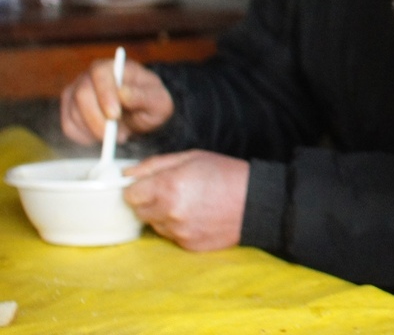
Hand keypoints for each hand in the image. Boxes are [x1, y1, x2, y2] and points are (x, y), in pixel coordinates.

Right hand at [60, 58, 173, 144]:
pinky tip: (102, 137)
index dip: (105, 95)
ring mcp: (76, 92)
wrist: (141, 115)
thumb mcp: (158, 101)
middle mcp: (90, 76)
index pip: (101, 74)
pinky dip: (85, 137)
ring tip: (119, 136)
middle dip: (97, 118)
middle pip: (82, 94)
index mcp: (114, 67)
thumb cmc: (151, 104)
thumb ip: (143, 96)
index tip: (114, 116)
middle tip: (116, 136)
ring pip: (74, 113)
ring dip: (95, 130)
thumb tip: (123, 93)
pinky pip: (69, 126)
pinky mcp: (69, 110)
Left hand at [124, 150, 248, 250]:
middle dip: (149, 202)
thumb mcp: (192, 158)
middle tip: (170, 192)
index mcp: (168, 186)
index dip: (137, 188)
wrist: (257, 201)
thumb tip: (127, 173)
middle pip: (138, 211)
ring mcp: (178, 231)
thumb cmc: (226, 174)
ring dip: (163, 215)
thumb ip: (155, 164)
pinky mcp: (188, 245)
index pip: (129, 194)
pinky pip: (171, 236)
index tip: (147, 185)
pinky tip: (196, 216)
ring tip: (188, 204)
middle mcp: (170, 211)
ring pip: (154, 224)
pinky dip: (178, 227)